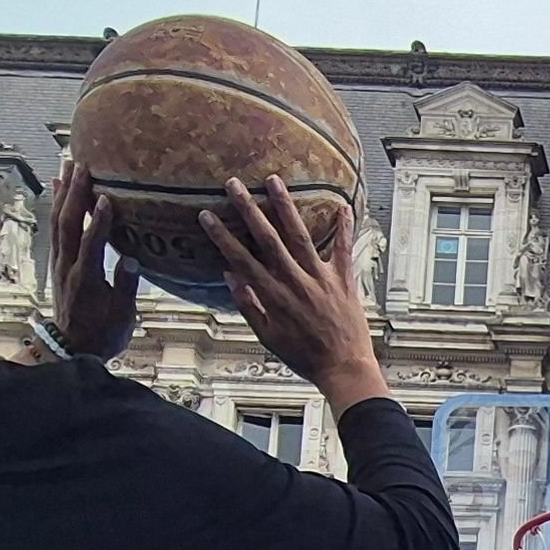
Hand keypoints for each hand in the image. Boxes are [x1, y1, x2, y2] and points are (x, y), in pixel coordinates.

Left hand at [49, 159, 137, 362]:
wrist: (71, 348)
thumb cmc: (103, 334)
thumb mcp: (122, 316)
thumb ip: (126, 286)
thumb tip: (132, 259)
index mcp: (87, 281)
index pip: (92, 246)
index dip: (99, 221)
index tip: (107, 197)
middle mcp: (68, 267)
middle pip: (68, 224)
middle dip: (75, 193)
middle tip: (82, 165)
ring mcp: (60, 262)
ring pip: (59, 221)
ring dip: (63, 191)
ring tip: (69, 164)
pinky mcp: (57, 260)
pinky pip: (55, 227)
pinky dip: (56, 203)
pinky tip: (58, 184)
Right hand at [202, 176, 387, 407]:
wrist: (343, 368)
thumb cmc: (304, 356)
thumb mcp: (268, 337)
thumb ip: (249, 306)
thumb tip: (229, 276)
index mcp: (273, 296)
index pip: (241, 259)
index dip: (222, 236)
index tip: (206, 215)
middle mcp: (295, 282)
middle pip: (267, 239)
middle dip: (248, 210)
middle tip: (233, 184)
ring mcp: (320, 278)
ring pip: (299, 235)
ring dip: (285, 207)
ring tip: (274, 181)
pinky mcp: (343, 280)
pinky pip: (343, 249)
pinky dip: (344, 227)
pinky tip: (342, 205)